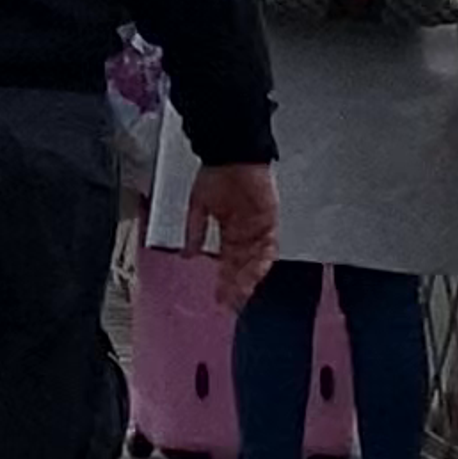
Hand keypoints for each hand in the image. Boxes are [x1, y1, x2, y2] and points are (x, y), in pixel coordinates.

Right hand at [192, 161, 280, 311]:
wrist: (231, 154)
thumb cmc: (215, 172)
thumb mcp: (198, 206)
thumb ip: (194, 232)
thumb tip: (187, 254)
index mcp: (229, 230)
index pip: (227, 262)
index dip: (223, 281)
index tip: (218, 297)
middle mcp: (244, 233)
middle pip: (242, 267)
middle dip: (236, 286)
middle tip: (231, 304)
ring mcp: (258, 229)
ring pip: (255, 262)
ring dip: (248, 279)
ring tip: (240, 294)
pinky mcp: (269, 222)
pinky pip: (268, 248)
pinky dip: (261, 261)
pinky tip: (253, 273)